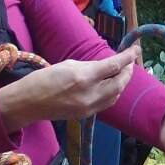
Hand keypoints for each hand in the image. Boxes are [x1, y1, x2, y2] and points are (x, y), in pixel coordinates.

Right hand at [0, 46, 139, 127]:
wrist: (28, 103)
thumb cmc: (44, 79)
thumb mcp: (68, 65)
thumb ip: (90, 66)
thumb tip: (106, 66)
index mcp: (84, 77)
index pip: (114, 66)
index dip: (127, 57)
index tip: (135, 49)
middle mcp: (90, 94)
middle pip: (120, 83)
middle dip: (128, 71)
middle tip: (130, 62)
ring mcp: (89, 108)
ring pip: (116, 95)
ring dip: (122, 83)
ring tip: (123, 72)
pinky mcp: (86, 115)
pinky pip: (106, 104)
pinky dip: (113, 93)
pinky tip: (111, 86)